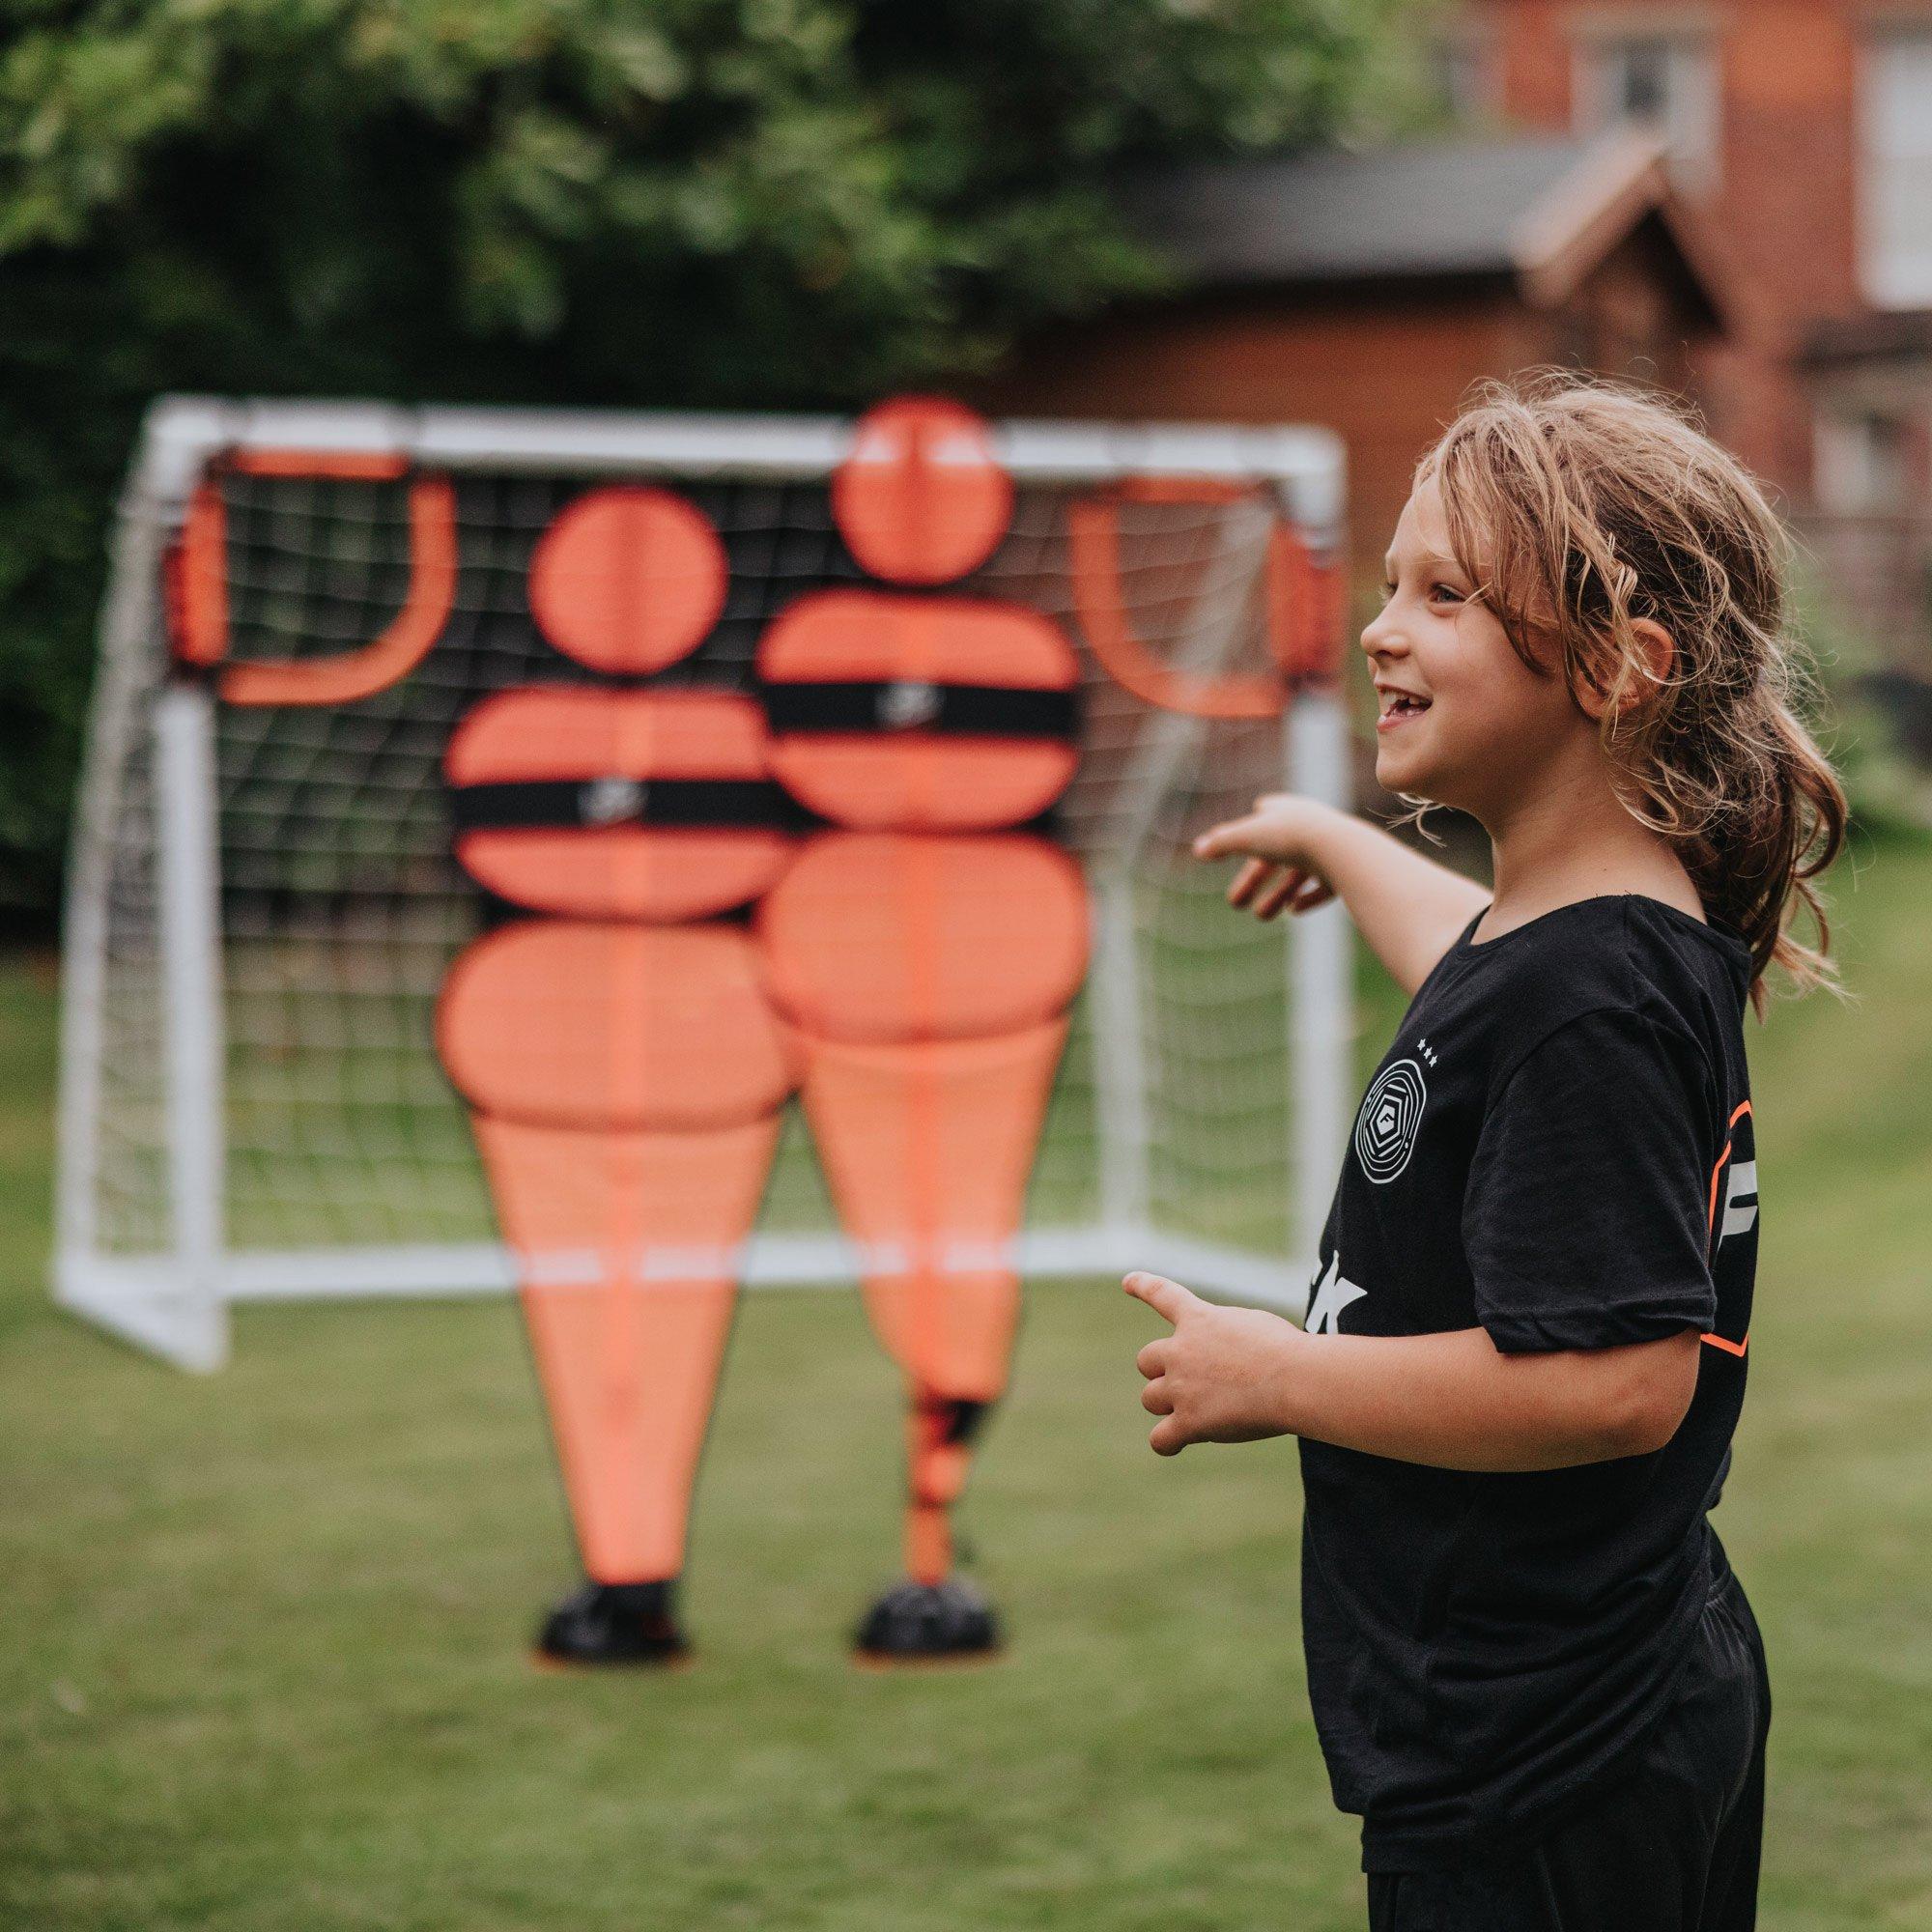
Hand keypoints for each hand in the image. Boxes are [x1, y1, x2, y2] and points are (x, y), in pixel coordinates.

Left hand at [1123, 1271, 1303, 1455]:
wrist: (1294, 1378)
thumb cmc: (1287, 1351)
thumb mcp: (1255, 1326)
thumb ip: (1229, 1338)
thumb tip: (1227, 1364)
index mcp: (1199, 1320)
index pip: (1163, 1295)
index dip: (1143, 1286)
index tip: (1127, 1281)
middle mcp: (1181, 1351)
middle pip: (1146, 1360)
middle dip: (1162, 1372)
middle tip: (1190, 1384)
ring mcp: (1181, 1387)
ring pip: (1150, 1399)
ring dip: (1168, 1406)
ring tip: (1200, 1412)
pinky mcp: (1189, 1421)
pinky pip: (1160, 1439)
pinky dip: (1167, 1442)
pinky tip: (1178, 1443)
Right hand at [1191, 792, 1339, 919]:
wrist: (1341, 850)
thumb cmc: (1291, 837)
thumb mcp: (1248, 838)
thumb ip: (1222, 843)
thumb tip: (1197, 850)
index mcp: (1288, 811)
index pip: (1267, 813)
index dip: (1252, 828)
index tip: (1242, 840)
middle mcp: (1310, 827)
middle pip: (1276, 856)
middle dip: (1253, 880)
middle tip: (1234, 903)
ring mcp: (1330, 849)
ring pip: (1299, 875)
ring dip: (1277, 895)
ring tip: (1262, 917)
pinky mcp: (1346, 871)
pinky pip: (1326, 887)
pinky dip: (1308, 899)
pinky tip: (1294, 910)